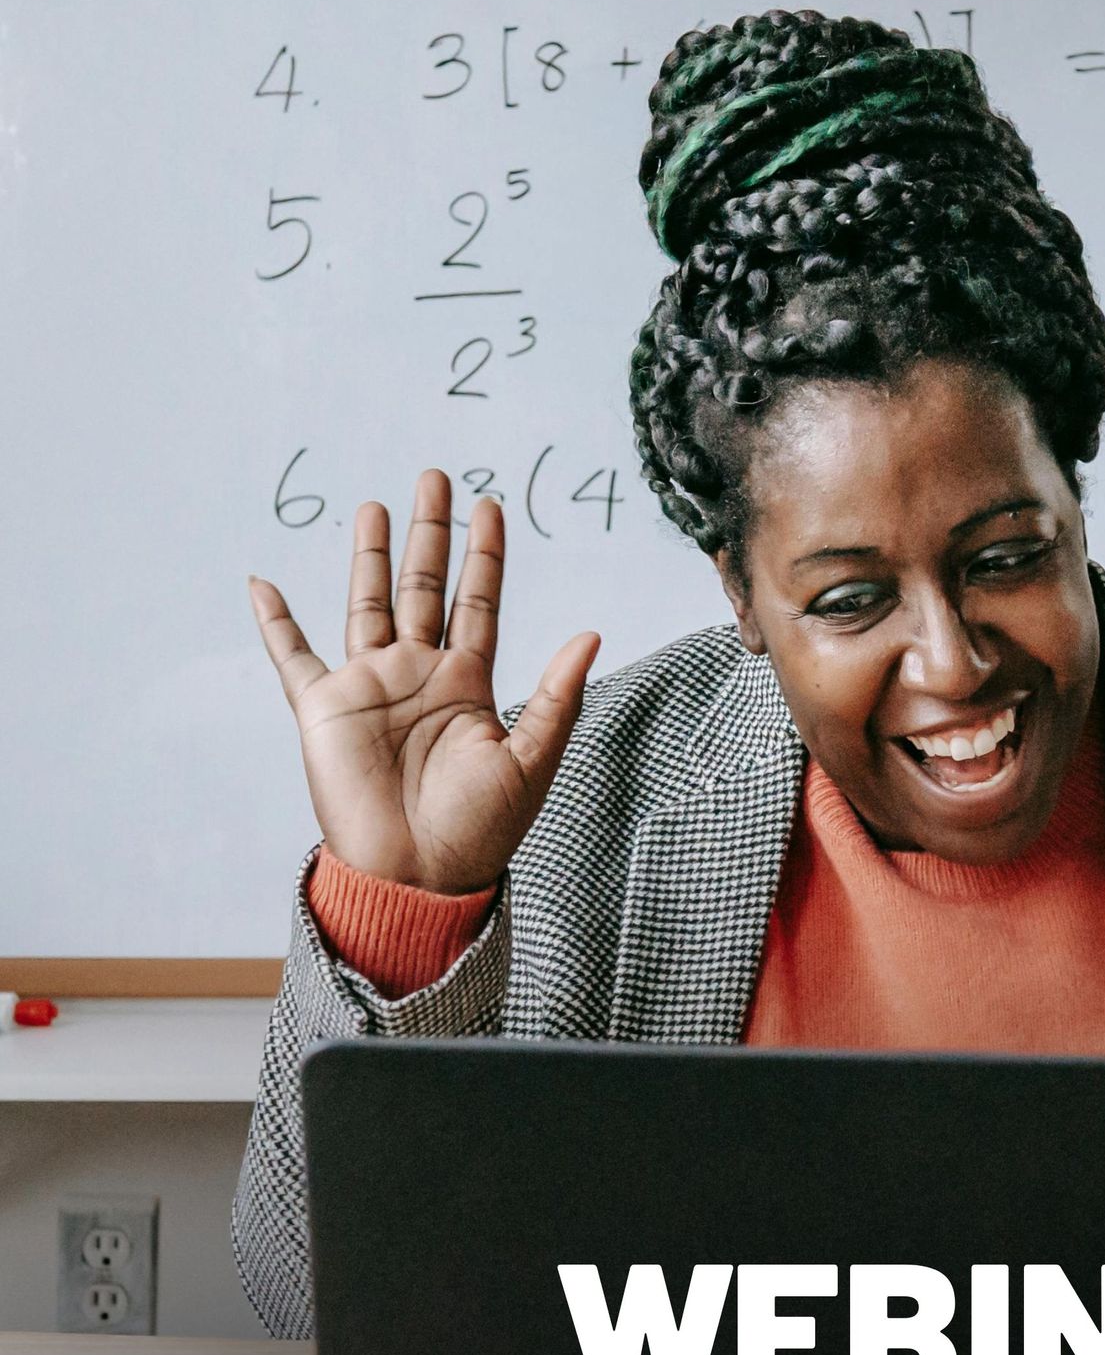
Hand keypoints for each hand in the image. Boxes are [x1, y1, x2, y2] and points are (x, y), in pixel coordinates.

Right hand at [248, 470, 599, 892]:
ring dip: (370, 555)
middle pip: (424, 587)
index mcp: (469, 685)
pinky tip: (263, 584)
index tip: (490, 504)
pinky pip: (293, 657)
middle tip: (437, 477)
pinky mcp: (325, 709)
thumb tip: (591, 634)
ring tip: (375, 505)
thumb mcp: (531, 760)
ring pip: (368, 603)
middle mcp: (418, 676)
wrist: (417, 877)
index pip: (479, 603)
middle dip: (431, 533)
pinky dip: (274, 622)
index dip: (485, 555)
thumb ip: (557, 696)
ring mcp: (370, 687)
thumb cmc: (478, 832)